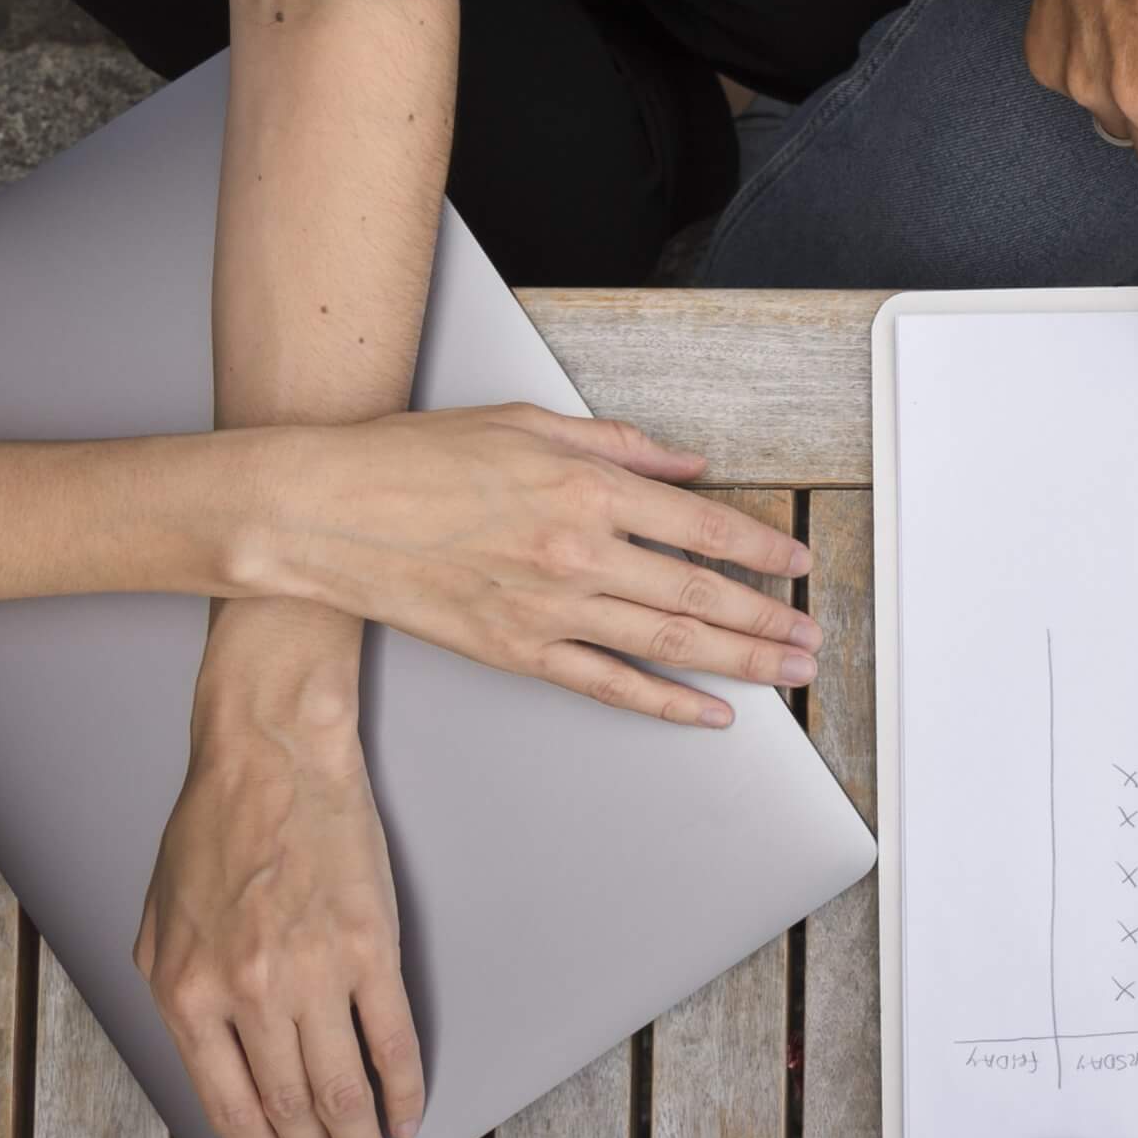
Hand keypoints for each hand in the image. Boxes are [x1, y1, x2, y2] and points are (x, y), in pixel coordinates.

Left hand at [137, 628, 418, 1137]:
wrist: (272, 758)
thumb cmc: (216, 827)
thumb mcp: (159, 921)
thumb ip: (177, 993)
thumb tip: (212, 1056)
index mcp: (190, 994)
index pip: (231, 1102)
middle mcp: (249, 994)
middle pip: (290, 1105)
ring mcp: (314, 974)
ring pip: (342, 1085)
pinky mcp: (372, 947)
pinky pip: (391, 1036)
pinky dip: (403, 1083)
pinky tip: (409, 1110)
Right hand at [248, 405, 816, 726]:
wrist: (326, 512)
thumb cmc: (416, 459)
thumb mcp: (529, 424)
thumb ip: (621, 446)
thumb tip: (687, 466)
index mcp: (587, 487)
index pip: (701, 526)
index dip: (760, 550)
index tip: (797, 564)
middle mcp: (578, 551)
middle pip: (699, 594)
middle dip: (769, 618)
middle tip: (811, 635)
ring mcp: (549, 607)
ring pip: (669, 643)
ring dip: (741, 661)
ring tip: (788, 672)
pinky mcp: (517, 651)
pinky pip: (609, 684)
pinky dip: (666, 704)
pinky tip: (709, 713)